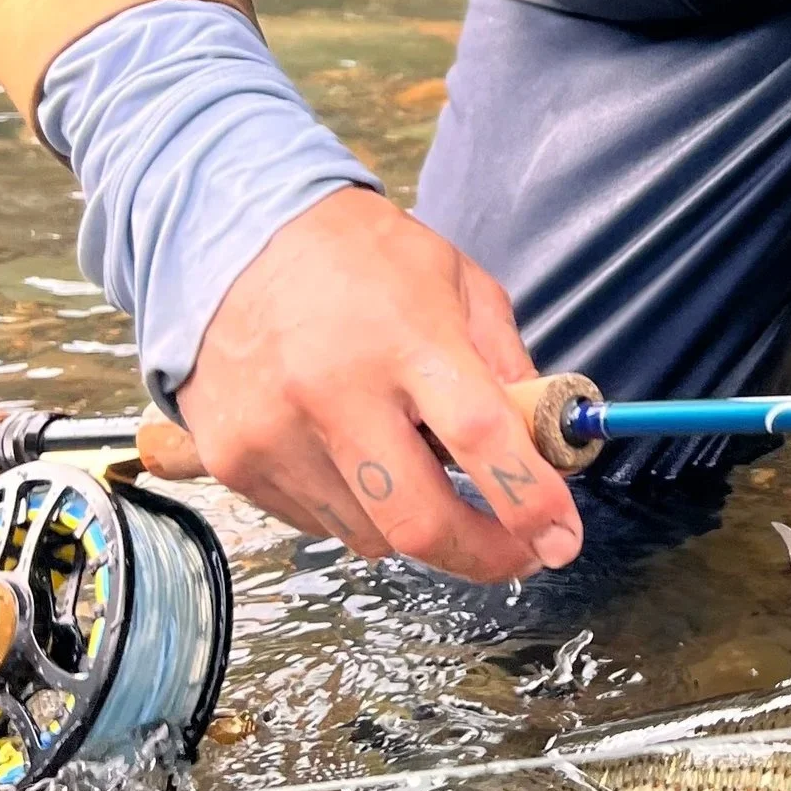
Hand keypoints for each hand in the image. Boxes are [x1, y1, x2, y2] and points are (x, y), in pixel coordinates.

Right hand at [177, 188, 581, 580]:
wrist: (228, 234)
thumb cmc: (357, 259)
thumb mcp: (455, 281)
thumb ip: (506, 364)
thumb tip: (544, 448)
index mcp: (406, 338)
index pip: (479, 436)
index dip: (529, 501)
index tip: (562, 540)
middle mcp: (335, 391)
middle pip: (420, 520)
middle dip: (483, 556)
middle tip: (516, 555)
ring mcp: (276, 431)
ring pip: (372, 536)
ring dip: (411, 523)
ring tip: (411, 465)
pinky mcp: (234, 458)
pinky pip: (320, 523)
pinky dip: (353, 508)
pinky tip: (350, 453)